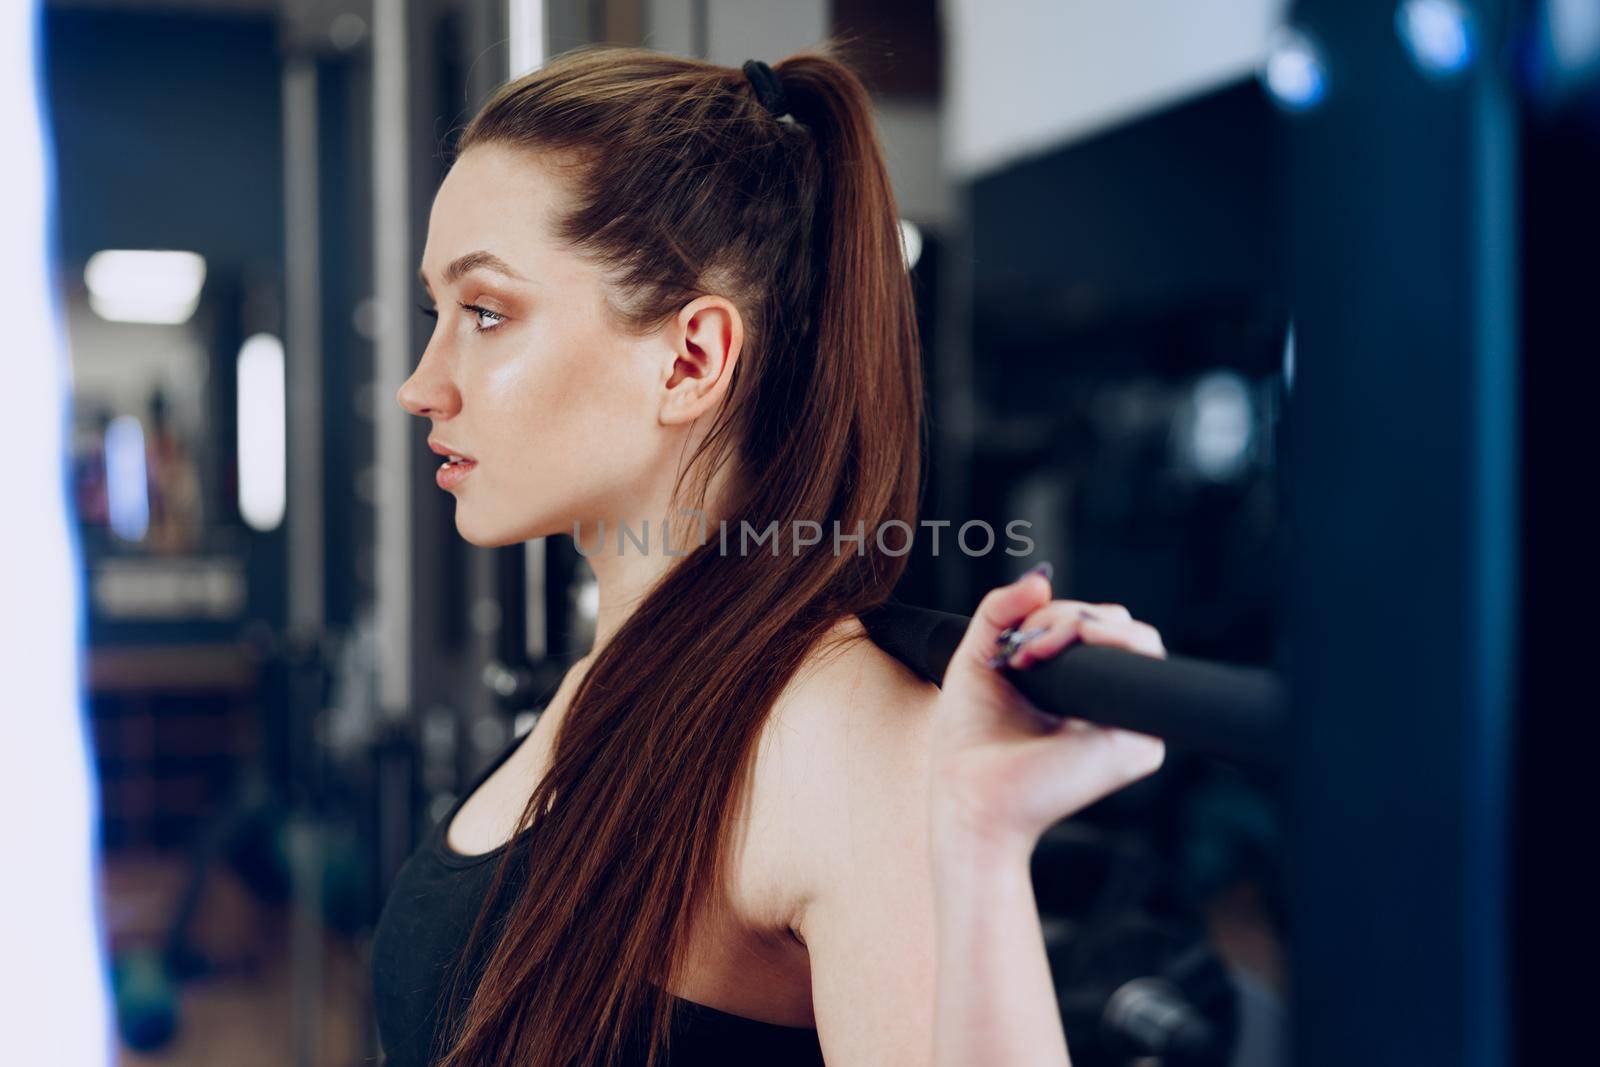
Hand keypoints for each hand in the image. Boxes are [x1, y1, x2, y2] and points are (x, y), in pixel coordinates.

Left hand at [929, 565, 1167, 856]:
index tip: (1015, 639)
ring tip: (1032, 654)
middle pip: (1115, 623)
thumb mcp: (980, 658)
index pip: (1094, 626)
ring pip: (1131, 636)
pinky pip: (1141, 665)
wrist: (969, 796)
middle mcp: (1109, 701)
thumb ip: (1002, 610)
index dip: (1059, 616)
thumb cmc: (970, 743)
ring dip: (1077, 624)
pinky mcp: (1139, 740)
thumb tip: (1042, 576)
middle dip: (1065, 617)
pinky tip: (1051, 660)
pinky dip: (1098, 642)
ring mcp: (1129, 719)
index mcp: (1080, 686)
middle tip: (1022, 648)